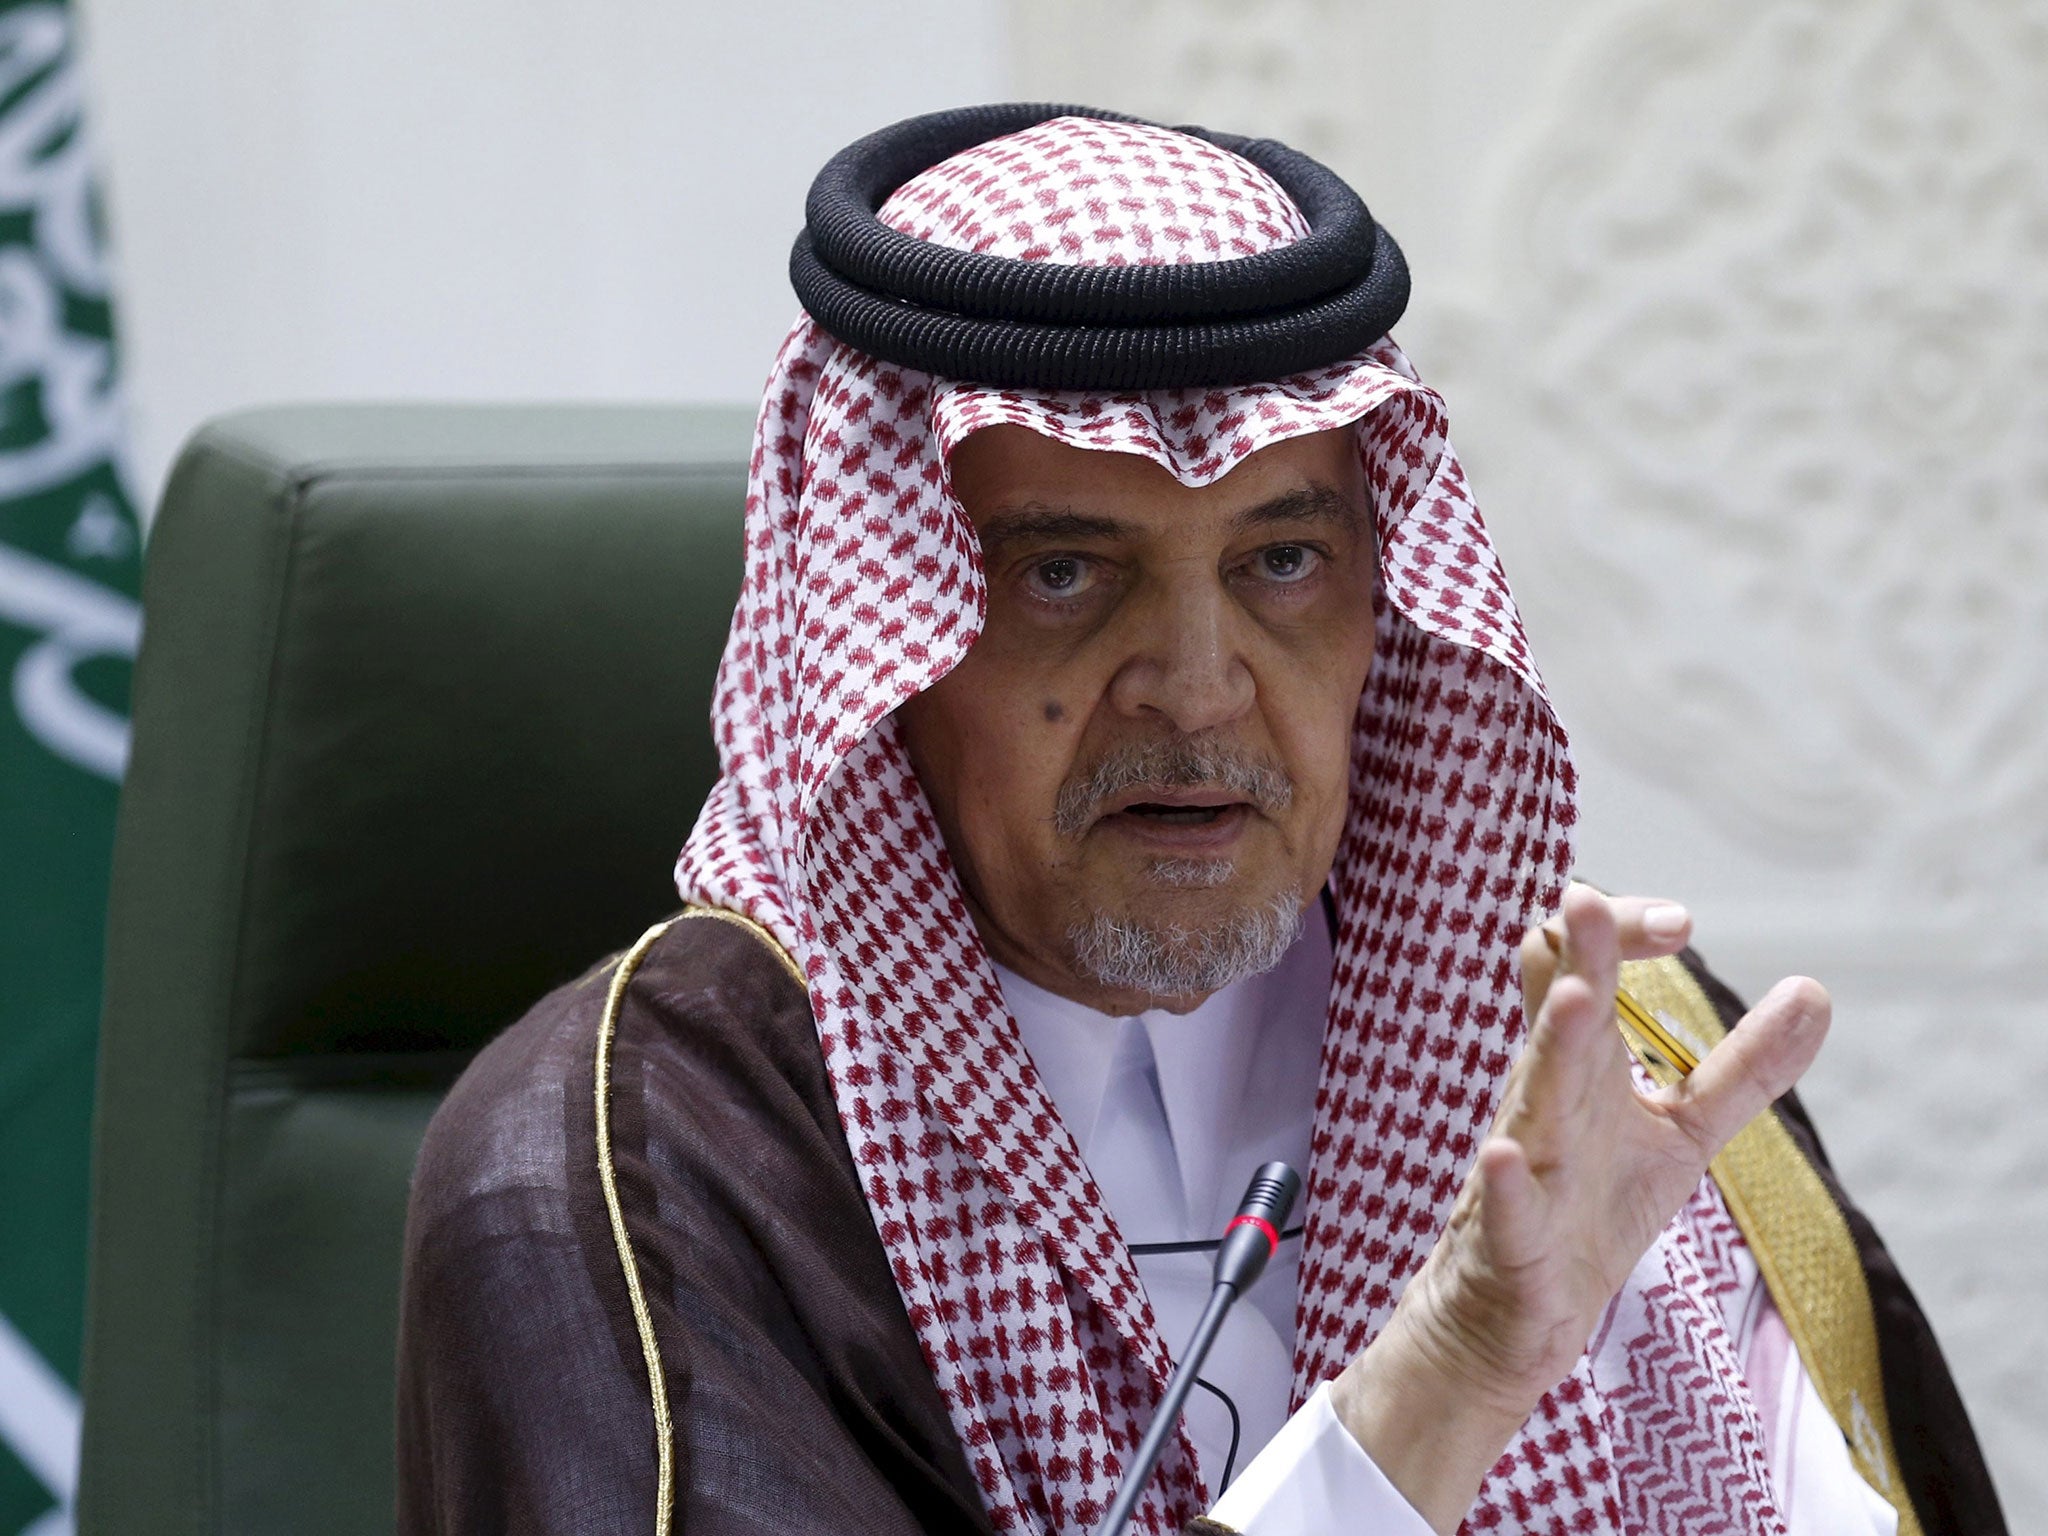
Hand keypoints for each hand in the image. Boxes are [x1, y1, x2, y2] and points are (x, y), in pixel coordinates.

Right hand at [1330, 884, 1829, 1532]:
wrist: (1515, 1314)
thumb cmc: (1592, 1205)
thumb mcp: (1682, 1131)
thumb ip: (1742, 1067)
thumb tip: (1816, 990)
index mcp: (1578, 1064)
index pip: (1578, 967)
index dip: (1619, 935)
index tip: (1680, 923)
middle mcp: (1545, 1100)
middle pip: (1558, 1013)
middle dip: (1576, 958)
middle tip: (1585, 898)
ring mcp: (1524, 1166)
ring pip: (1532, 1096)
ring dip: (1552, 1048)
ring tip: (1578, 1001)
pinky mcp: (1511, 1240)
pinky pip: (1504, 1208)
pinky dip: (1504, 1184)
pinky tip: (1502, 1156)